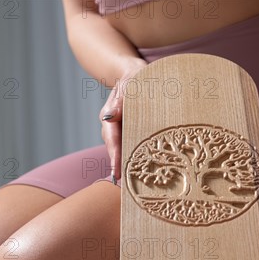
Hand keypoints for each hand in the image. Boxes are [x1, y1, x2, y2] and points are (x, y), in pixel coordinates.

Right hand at [100, 58, 147, 180]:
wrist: (137, 73)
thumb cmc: (133, 76)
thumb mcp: (129, 83)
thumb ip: (121, 99)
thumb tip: (110, 116)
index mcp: (110, 116)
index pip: (111, 139)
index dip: (114, 156)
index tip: (116, 172)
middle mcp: (114, 126)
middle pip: (117, 149)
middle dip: (121, 166)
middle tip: (126, 186)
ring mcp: (123, 130)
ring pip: (124, 149)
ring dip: (130, 164)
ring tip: (137, 183)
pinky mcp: (132, 131)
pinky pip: (134, 145)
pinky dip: (138, 156)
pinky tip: (148, 170)